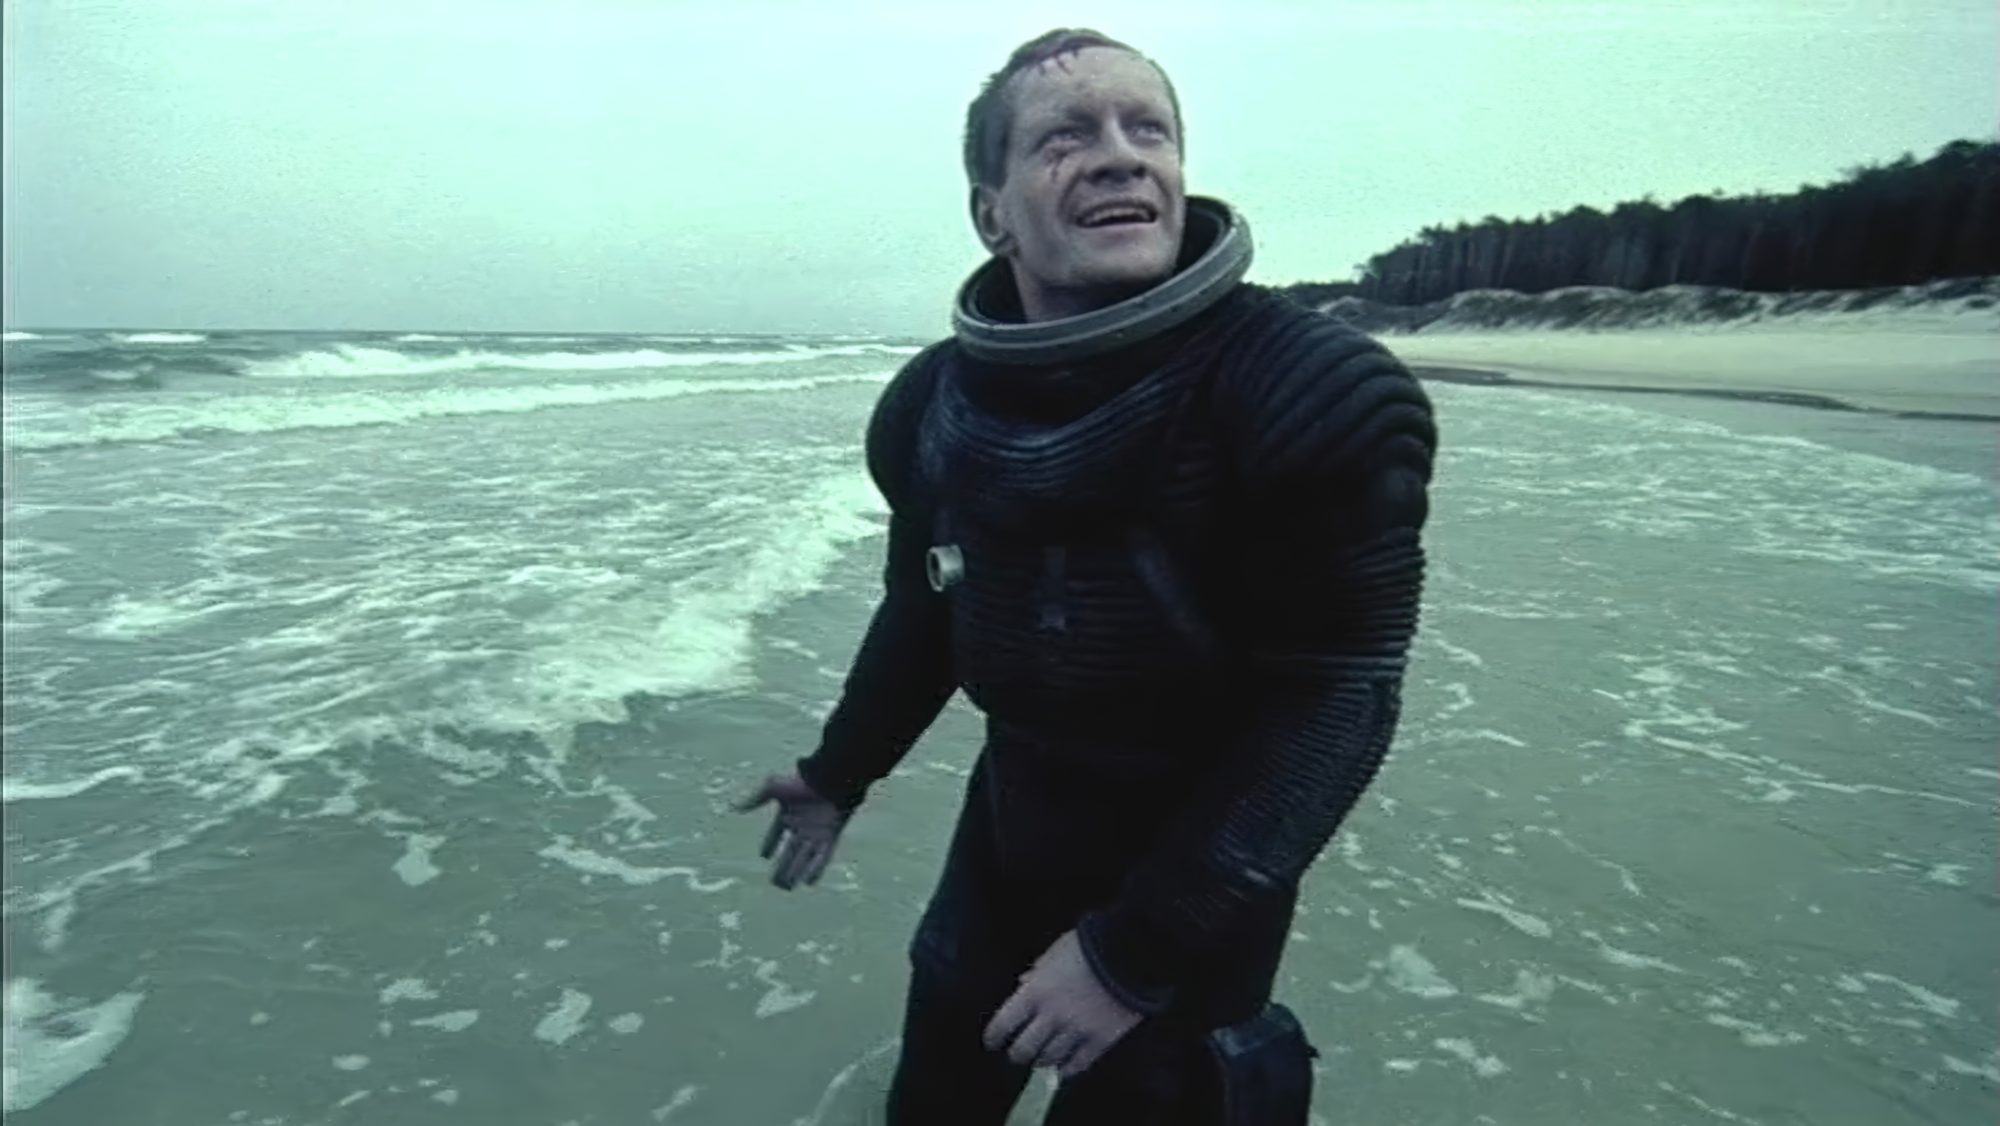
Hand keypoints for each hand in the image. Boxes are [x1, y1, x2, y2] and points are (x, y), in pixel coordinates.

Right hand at [735, 771, 850, 889]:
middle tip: (775, 883)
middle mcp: (801, 827)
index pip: (776, 834)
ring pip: (804, 858)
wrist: (830, 781)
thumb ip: (755, 798)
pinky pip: (821, 857)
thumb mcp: (774, 787)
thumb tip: (734, 807)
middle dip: (783, 867)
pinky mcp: (829, 837)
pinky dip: (815, 869)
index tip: (763, 856)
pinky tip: (809, 882)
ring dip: (797, 872)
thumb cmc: (802, 782)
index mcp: (787, 815)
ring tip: (788, 888)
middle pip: (790, 852)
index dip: (769, 844)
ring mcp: (815, 833)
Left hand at [982, 929, 1141, 1078]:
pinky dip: (1068, 1069)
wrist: (1131, 952)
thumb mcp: (1056, 950)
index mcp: (1036, 992)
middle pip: (1024, 1050)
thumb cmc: (1091, 945)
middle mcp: (1052, 1016)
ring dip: (1042, 1061)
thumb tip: (1024, 982)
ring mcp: (1076, 1031)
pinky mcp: (1100, 1040)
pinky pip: (1079, 1063)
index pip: (1003, 1024)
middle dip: (1018, 1054)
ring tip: (1041, 1059)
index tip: (993, 1041)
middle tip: (1018, 1054)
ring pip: (1050, 1059)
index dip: (994, 1037)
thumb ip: (1038, 970)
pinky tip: (1064, 1068)